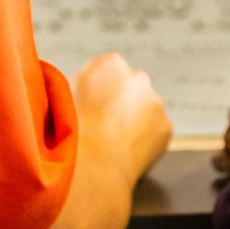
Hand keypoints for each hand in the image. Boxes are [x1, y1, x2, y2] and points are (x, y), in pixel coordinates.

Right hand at [73, 54, 172, 186]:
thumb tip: (87, 86)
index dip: (98, 90)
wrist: (94, 164)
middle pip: (131, 87)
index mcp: (110, 64)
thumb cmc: (73, 130)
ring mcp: (156, 102)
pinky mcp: (165, 126)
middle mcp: (138, 77)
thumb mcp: (64, 93)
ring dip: (135, 119)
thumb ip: (82, 81)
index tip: (91, 106)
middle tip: (104, 124)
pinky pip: (155, 130)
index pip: (108, 71)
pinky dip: (145, 138)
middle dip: (121, 101)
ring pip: (146, 108)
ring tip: (113, 140)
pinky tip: (127, 149)